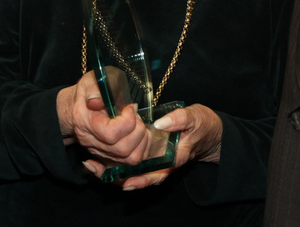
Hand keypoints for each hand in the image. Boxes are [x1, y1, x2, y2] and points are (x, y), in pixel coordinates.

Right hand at [56, 72, 152, 165]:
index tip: (130, 108)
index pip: (110, 134)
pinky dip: (142, 149)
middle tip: (137, 117)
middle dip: (138, 132)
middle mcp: (91, 142)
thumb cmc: (90, 90)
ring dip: (142, 142)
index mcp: (85, 122)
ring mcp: (100, 152)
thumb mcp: (92, 81)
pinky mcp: (109, 157)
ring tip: (139, 125)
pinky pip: (131, 162)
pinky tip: (140, 134)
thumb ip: (94, 89)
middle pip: (122, 149)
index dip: (127, 121)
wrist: (81, 103)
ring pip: (129, 159)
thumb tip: (96, 101)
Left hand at [97, 104, 222, 189]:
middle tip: (95, 169)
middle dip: (116, 176)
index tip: (125, 182)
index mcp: (174, 158)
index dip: (139, 180)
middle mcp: (162, 163)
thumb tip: (160, 123)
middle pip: (138, 177)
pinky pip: (131, 161)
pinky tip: (100, 156)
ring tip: (91, 165)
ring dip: (111, 170)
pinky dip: (116, 161)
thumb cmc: (203, 125)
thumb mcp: (195, 118)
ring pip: (131, 171)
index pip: (155, 174)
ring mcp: (155, 159)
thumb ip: (179, 119)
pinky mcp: (149, 153)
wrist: (208, 130)